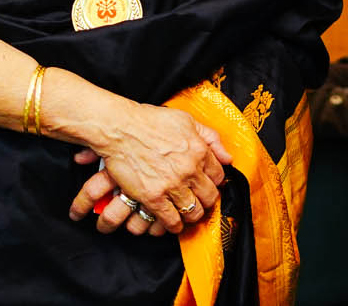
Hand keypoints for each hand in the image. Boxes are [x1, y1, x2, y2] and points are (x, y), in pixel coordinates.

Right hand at [67, 105, 231, 233]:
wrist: (120, 129)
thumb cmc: (150, 122)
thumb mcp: (187, 121)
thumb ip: (210, 137)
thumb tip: (227, 157)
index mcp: (199, 151)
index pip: (219, 176)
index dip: (214, 183)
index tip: (208, 185)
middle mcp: (189, 170)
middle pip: (209, 196)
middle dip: (206, 201)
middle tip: (200, 202)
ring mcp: (172, 185)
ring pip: (192, 211)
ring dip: (191, 215)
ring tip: (187, 214)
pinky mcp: (153, 198)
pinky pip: (171, 220)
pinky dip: (174, 225)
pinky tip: (173, 224)